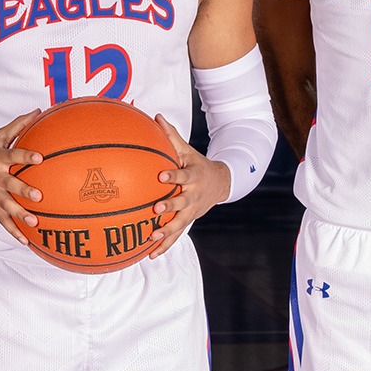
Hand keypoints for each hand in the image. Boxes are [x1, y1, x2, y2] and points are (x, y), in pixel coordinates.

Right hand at [0, 109, 46, 246]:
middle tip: (38, 196)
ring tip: (34, 222)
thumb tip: (39, 112)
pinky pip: (1, 220)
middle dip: (22, 190)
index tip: (40, 158)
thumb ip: (18, 126)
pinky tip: (26, 241)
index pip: (12, 155)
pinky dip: (12, 231)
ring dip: (19, 215)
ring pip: (5, 205)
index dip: (25, 156)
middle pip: (9, 184)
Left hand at [149, 113, 228, 256]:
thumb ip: (171, 136)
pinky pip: (176, 236)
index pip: (183, 176)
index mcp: (193, 177)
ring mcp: (191, 211)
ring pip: (179, 224)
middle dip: (170, 206)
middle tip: (156, 209)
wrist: (220, 183)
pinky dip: (164, 246)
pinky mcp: (188, 221)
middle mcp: (193, 196)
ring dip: (166, 232)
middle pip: (182, 202)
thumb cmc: (197, 164)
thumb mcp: (187, 150)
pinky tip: (150, 254)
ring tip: (152, 238)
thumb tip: (156, 116)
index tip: (161, 176)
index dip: (173, 176)